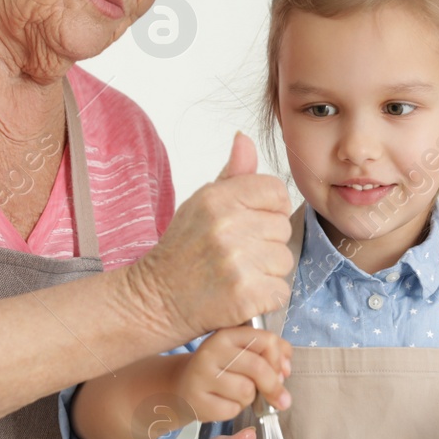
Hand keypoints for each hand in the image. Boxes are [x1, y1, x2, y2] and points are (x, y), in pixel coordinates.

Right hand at [129, 133, 292, 340]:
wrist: (155, 299)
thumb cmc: (182, 251)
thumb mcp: (201, 204)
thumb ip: (232, 175)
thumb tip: (245, 139)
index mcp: (217, 198)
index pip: (276, 192)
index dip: (268, 210)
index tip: (249, 224)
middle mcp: (227, 225)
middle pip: (282, 227)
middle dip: (265, 242)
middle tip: (234, 255)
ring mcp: (237, 261)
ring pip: (284, 260)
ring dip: (266, 271)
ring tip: (236, 274)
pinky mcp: (245, 294)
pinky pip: (280, 290)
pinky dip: (265, 297)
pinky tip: (239, 294)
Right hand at [178, 326, 291, 423]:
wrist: (183, 389)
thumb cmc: (221, 371)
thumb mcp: (243, 355)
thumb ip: (269, 354)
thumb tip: (285, 370)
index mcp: (226, 334)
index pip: (265, 340)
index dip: (279, 359)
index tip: (284, 372)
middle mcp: (211, 350)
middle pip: (258, 367)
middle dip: (273, 386)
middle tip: (282, 400)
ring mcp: (201, 375)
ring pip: (246, 391)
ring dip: (249, 398)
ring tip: (236, 394)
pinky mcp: (197, 400)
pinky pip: (232, 409)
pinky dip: (235, 410)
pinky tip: (223, 403)